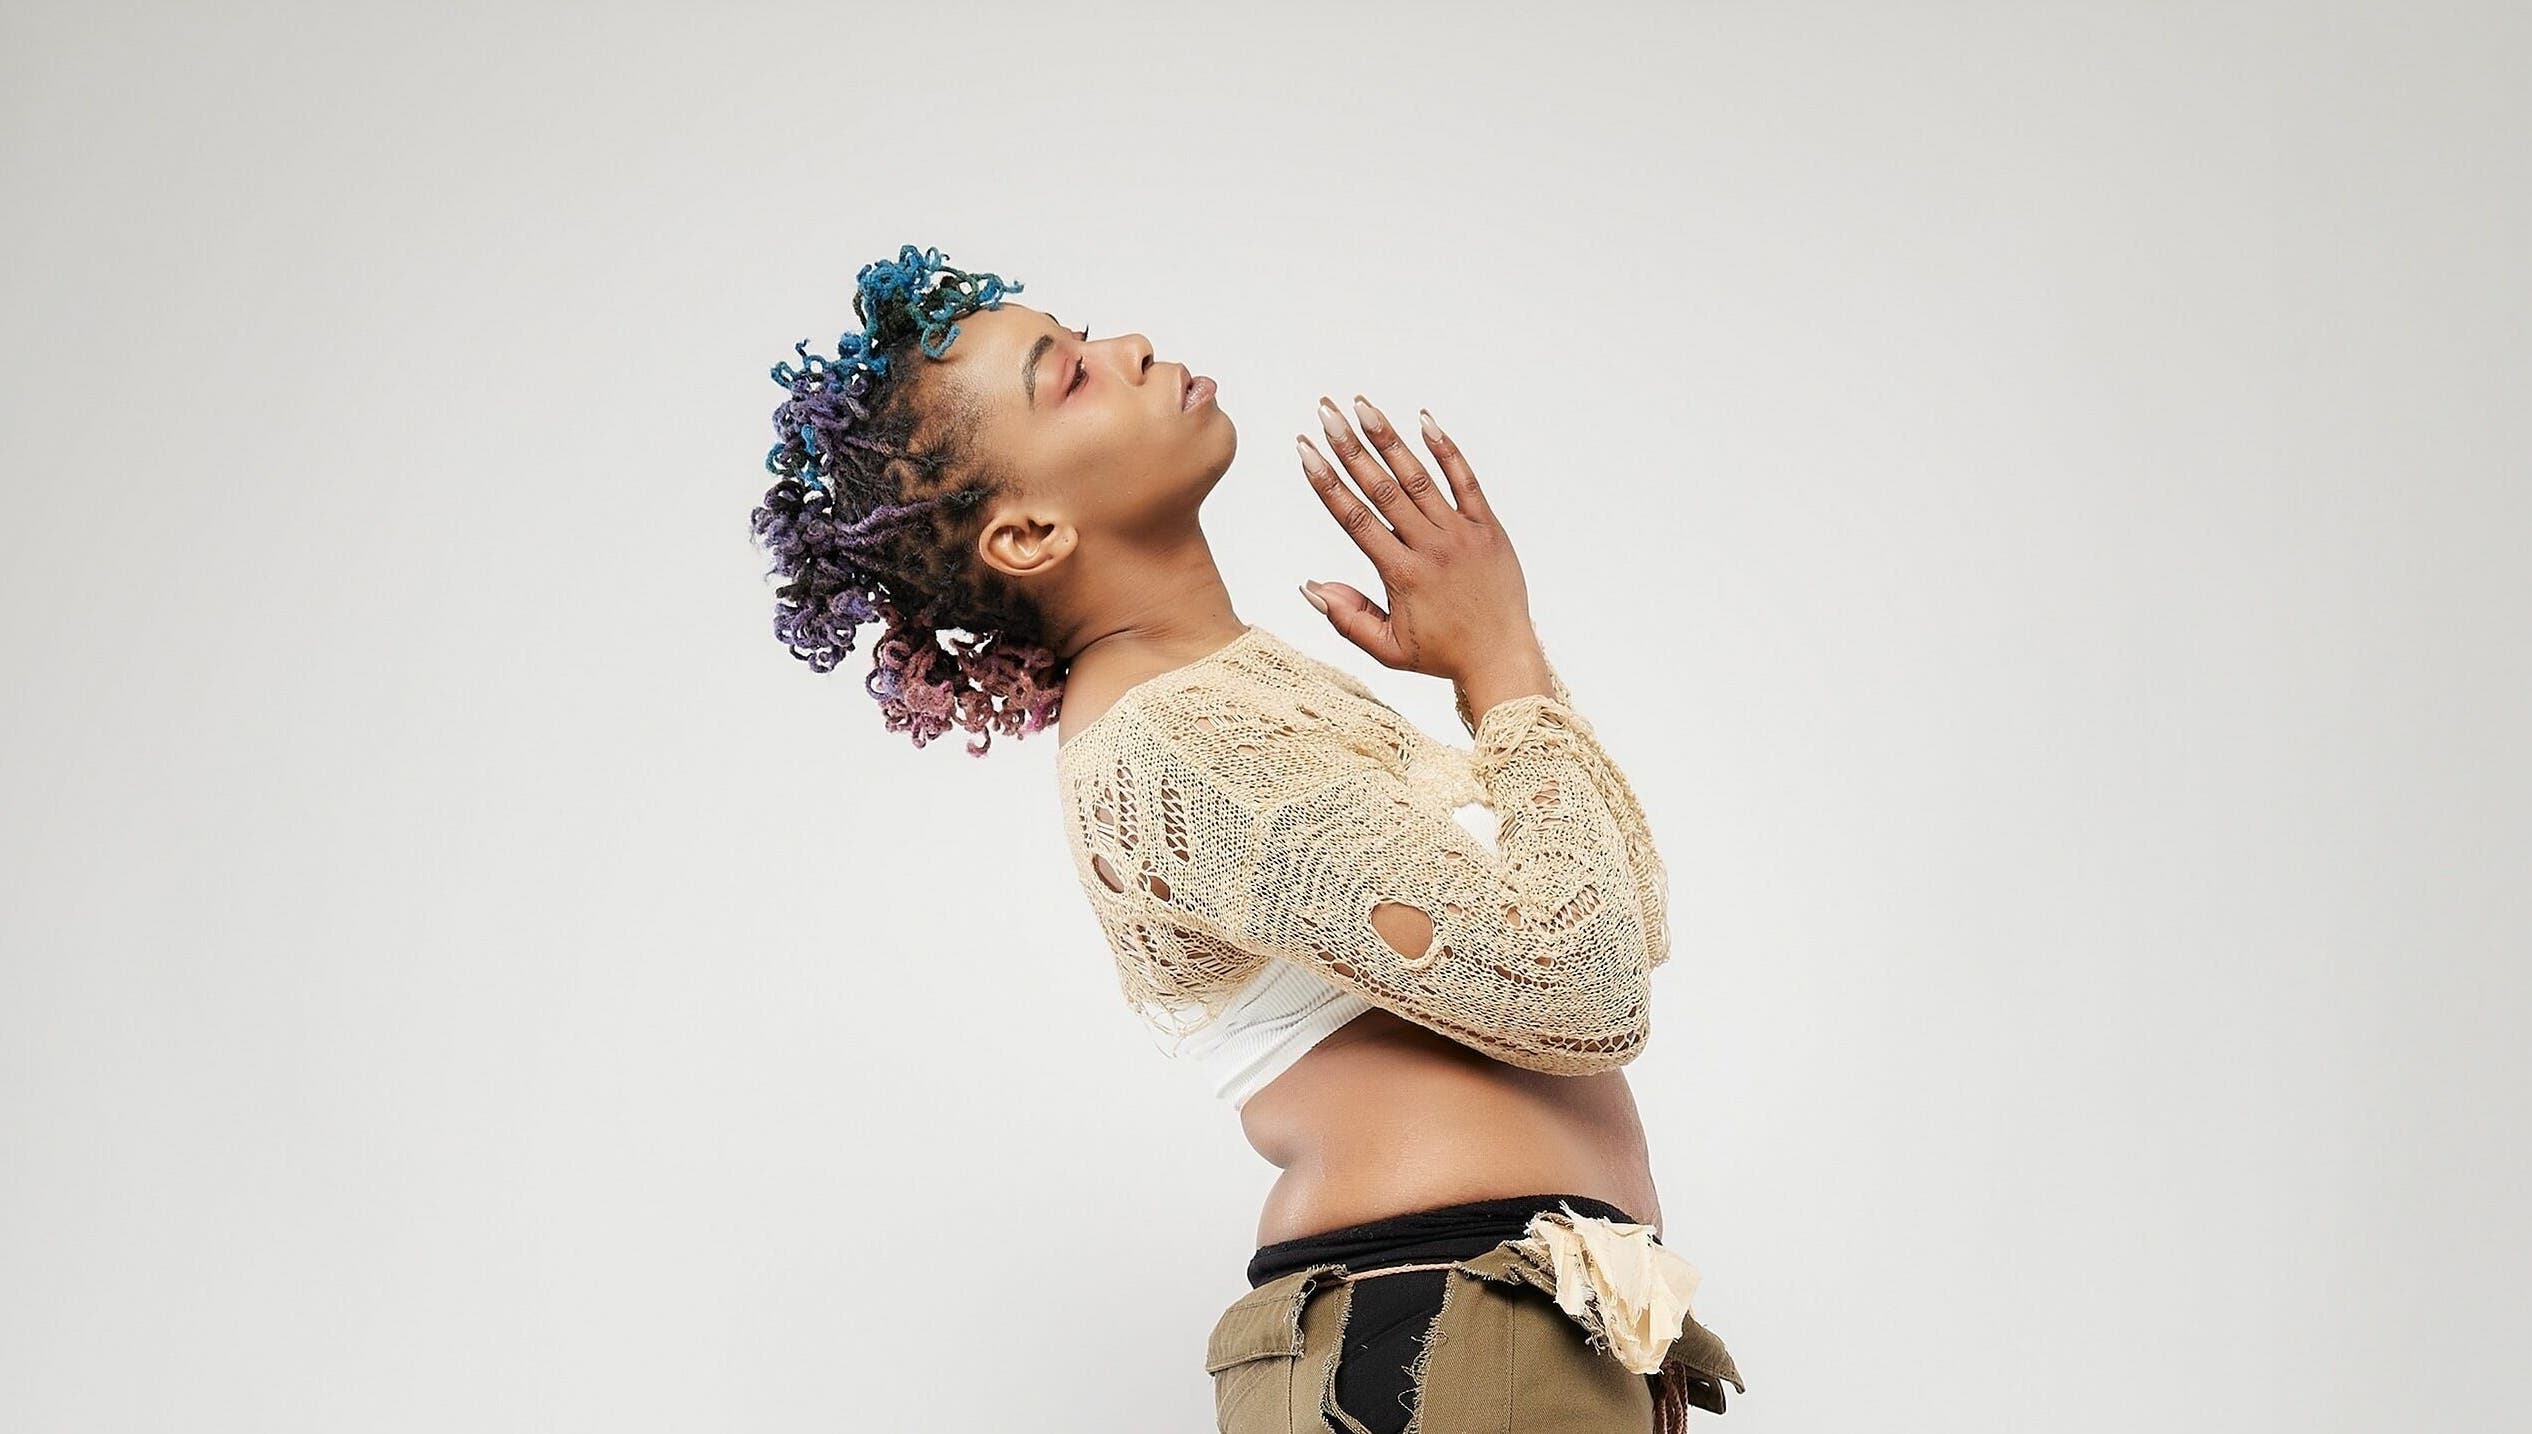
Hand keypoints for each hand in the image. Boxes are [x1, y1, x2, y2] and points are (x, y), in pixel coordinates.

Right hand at [1295, 394, 1546, 687]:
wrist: (1502, 656)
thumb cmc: (1441, 655)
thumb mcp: (1387, 649)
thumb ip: (1347, 618)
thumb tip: (1310, 585)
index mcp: (1402, 574)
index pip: (1355, 519)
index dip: (1326, 482)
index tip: (1305, 451)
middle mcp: (1430, 547)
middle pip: (1382, 488)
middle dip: (1349, 446)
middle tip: (1325, 412)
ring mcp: (1461, 533)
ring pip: (1418, 477)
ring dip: (1389, 439)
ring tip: (1362, 405)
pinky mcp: (1488, 526)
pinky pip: (1466, 480)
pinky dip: (1445, 449)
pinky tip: (1424, 420)